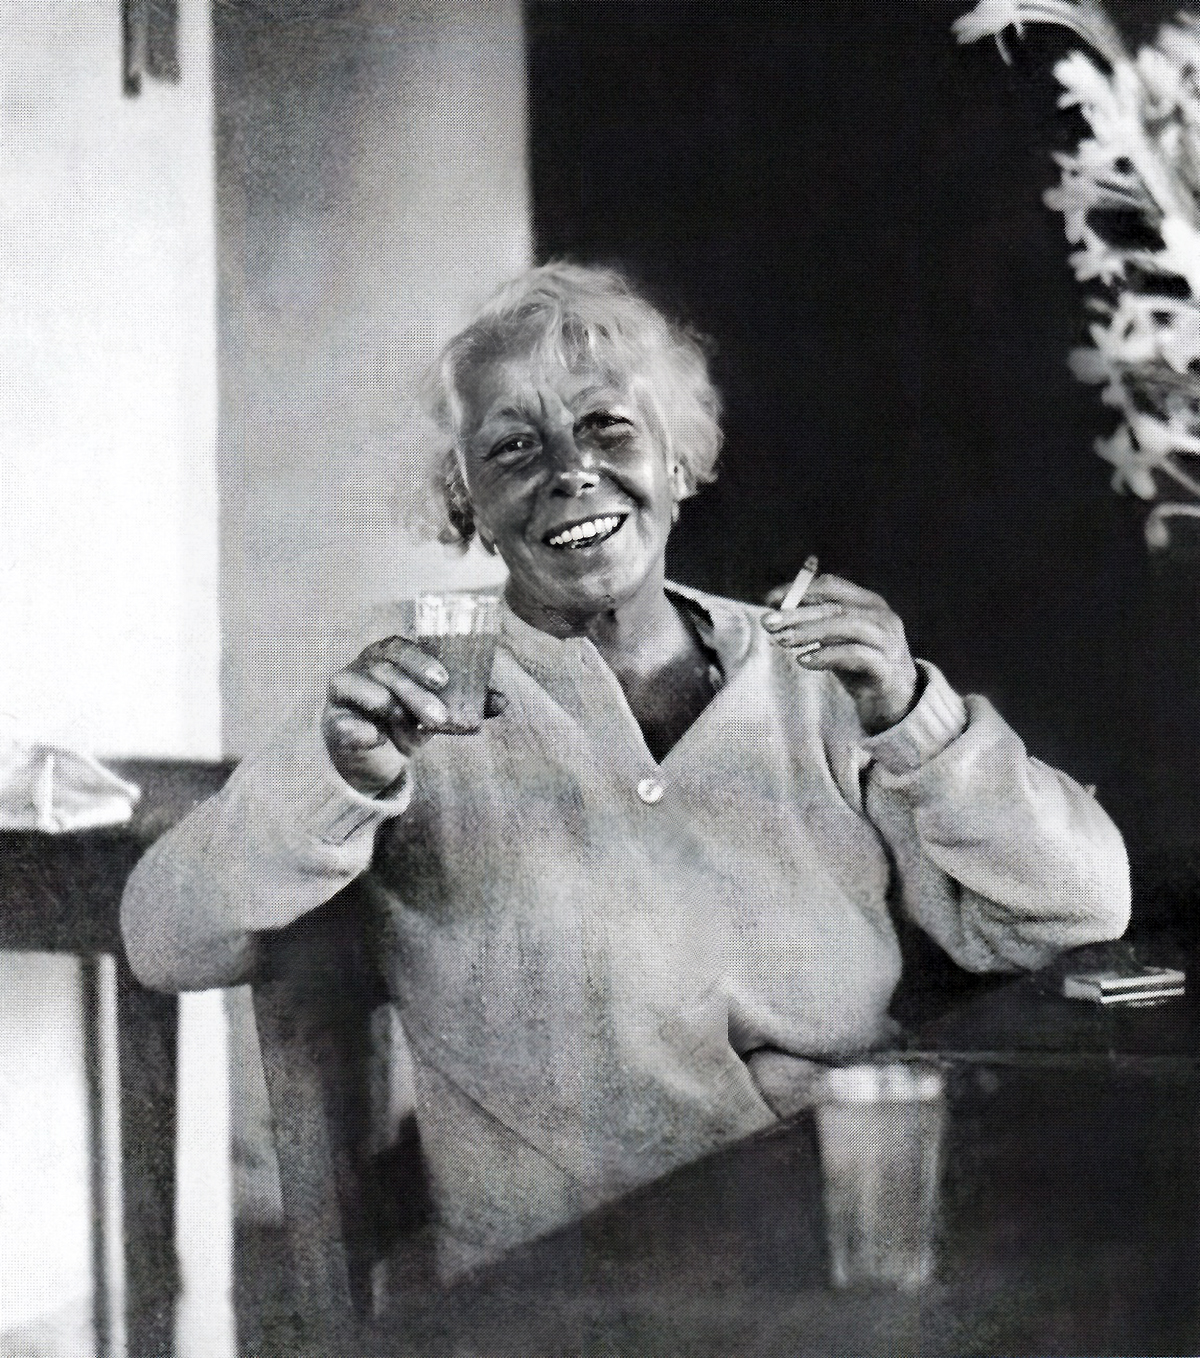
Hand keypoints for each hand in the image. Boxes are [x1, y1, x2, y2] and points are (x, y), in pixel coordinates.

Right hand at [322, 636, 498, 796]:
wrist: (375, 755)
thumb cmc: (408, 720)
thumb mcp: (438, 713)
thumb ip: (469, 704)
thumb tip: (503, 701)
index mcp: (391, 656)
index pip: (401, 647)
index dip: (420, 660)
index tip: (442, 680)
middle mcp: (364, 666)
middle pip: (385, 668)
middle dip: (413, 692)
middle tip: (438, 718)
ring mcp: (345, 692)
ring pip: (360, 686)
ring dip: (389, 704)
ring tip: (410, 725)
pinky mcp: (334, 722)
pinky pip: (342, 721)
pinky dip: (359, 729)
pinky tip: (376, 738)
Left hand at [762, 574, 918, 734]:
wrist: (895, 700)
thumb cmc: (861, 665)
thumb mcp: (839, 639)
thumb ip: (817, 624)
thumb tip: (776, 616)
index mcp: (869, 602)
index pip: (832, 586)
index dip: (800, 590)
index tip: (770, 600)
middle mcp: (881, 616)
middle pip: (835, 607)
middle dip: (797, 613)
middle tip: (768, 622)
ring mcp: (887, 641)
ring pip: (845, 626)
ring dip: (809, 632)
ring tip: (782, 640)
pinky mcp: (886, 667)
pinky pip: (854, 655)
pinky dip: (826, 656)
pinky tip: (803, 661)